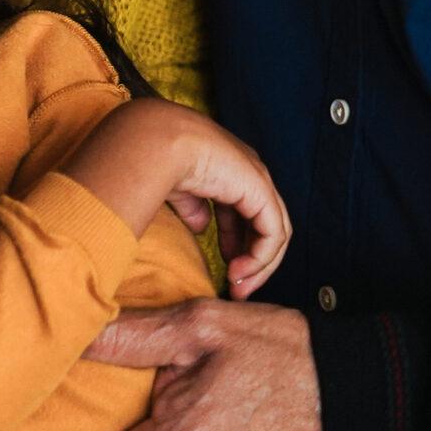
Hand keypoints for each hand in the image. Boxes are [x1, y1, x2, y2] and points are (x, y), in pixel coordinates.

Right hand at [165, 112, 291, 298]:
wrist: (157, 143)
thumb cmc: (156, 160)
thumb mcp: (179, 191)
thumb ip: (194, 208)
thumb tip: (201, 227)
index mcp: (231, 168)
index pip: (246, 211)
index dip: (237, 242)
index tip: (225, 266)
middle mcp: (251, 173)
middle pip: (265, 224)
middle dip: (252, 259)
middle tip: (237, 286)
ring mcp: (259, 181)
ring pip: (274, 233)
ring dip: (258, 265)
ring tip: (238, 286)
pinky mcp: (262, 193)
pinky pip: (272, 235)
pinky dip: (259, 258)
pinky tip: (238, 271)